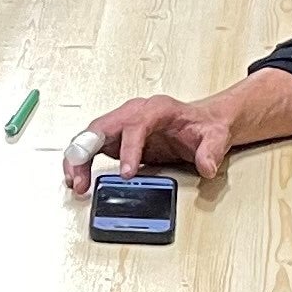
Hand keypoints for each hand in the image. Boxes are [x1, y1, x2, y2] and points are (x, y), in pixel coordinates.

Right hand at [65, 92, 243, 190]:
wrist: (202, 123)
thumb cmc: (203, 126)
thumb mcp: (215, 136)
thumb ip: (211, 150)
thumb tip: (206, 166)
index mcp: (156, 109)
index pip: (135, 125)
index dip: (128, 149)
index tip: (127, 173)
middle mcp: (134, 113)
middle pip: (101, 127)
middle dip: (87, 152)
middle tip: (82, 179)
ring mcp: (122, 125)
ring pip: (90, 137)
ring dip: (78, 160)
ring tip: (75, 183)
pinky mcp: (117, 139)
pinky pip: (91, 147)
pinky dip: (81, 162)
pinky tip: (77, 178)